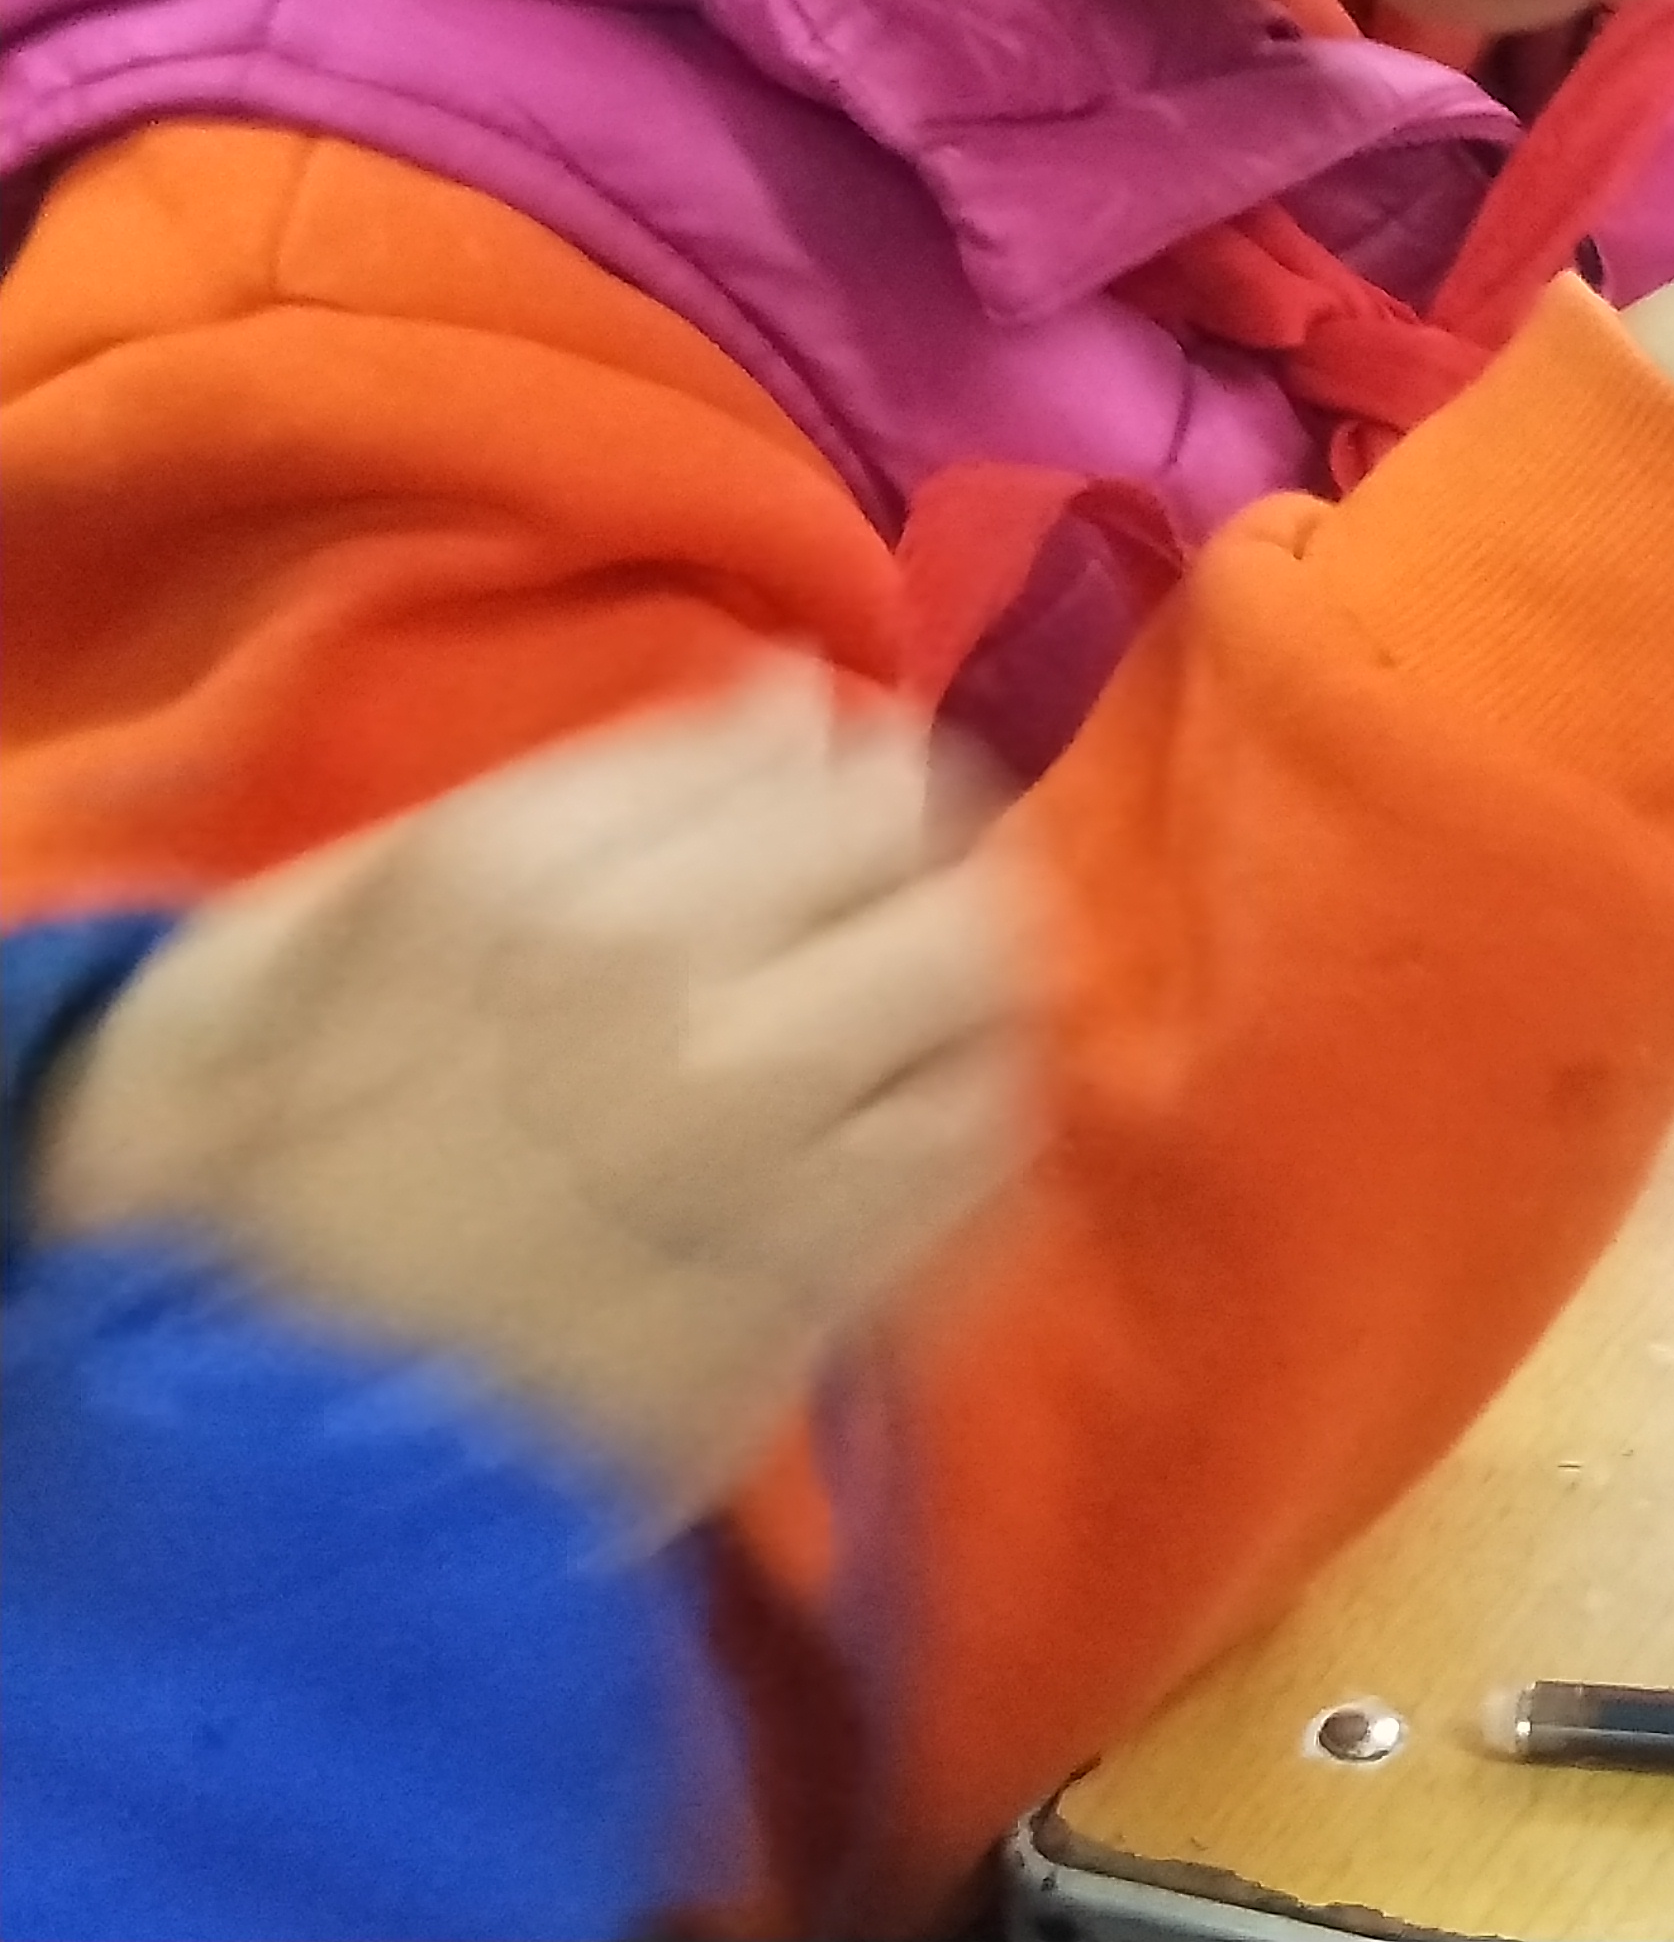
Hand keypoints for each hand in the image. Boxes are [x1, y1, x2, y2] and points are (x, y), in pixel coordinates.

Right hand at [32, 668, 1027, 1529]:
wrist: (232, 1426)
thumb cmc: (265, 1143)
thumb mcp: (370, 912)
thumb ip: (604, 798)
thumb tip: (798, 706)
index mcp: (535, 880)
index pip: (809, 753)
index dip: (840, 773)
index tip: (829, 813)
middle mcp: (666, 992)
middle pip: (927, 852)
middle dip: (923, 861)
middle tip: (884, 906)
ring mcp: (753, 1145)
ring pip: (981, 993)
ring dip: (962, 986)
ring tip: (903, 1020)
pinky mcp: (807, 1287)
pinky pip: (980, 1156)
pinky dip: (972, 1115)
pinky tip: (906, 1126)